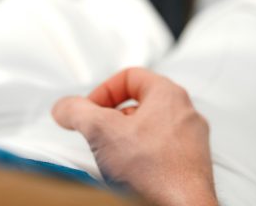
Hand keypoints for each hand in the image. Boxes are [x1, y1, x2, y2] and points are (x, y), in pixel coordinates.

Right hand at [53, 68, 216, 205]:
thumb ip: (77, 112)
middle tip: (98, 136)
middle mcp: (185, 114)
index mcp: (169, 94)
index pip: (130, 76)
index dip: (103, 91)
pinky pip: (161, 157)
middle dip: (113, 120)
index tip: (89, 110)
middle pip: (139, 105)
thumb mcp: (101, 132)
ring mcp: (191, 143)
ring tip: (113, 160)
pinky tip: (130, 178)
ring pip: (150, 132)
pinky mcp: (190, 169)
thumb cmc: (156, 172)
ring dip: (126, 143)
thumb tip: (64, 108)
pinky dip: (142, 163)